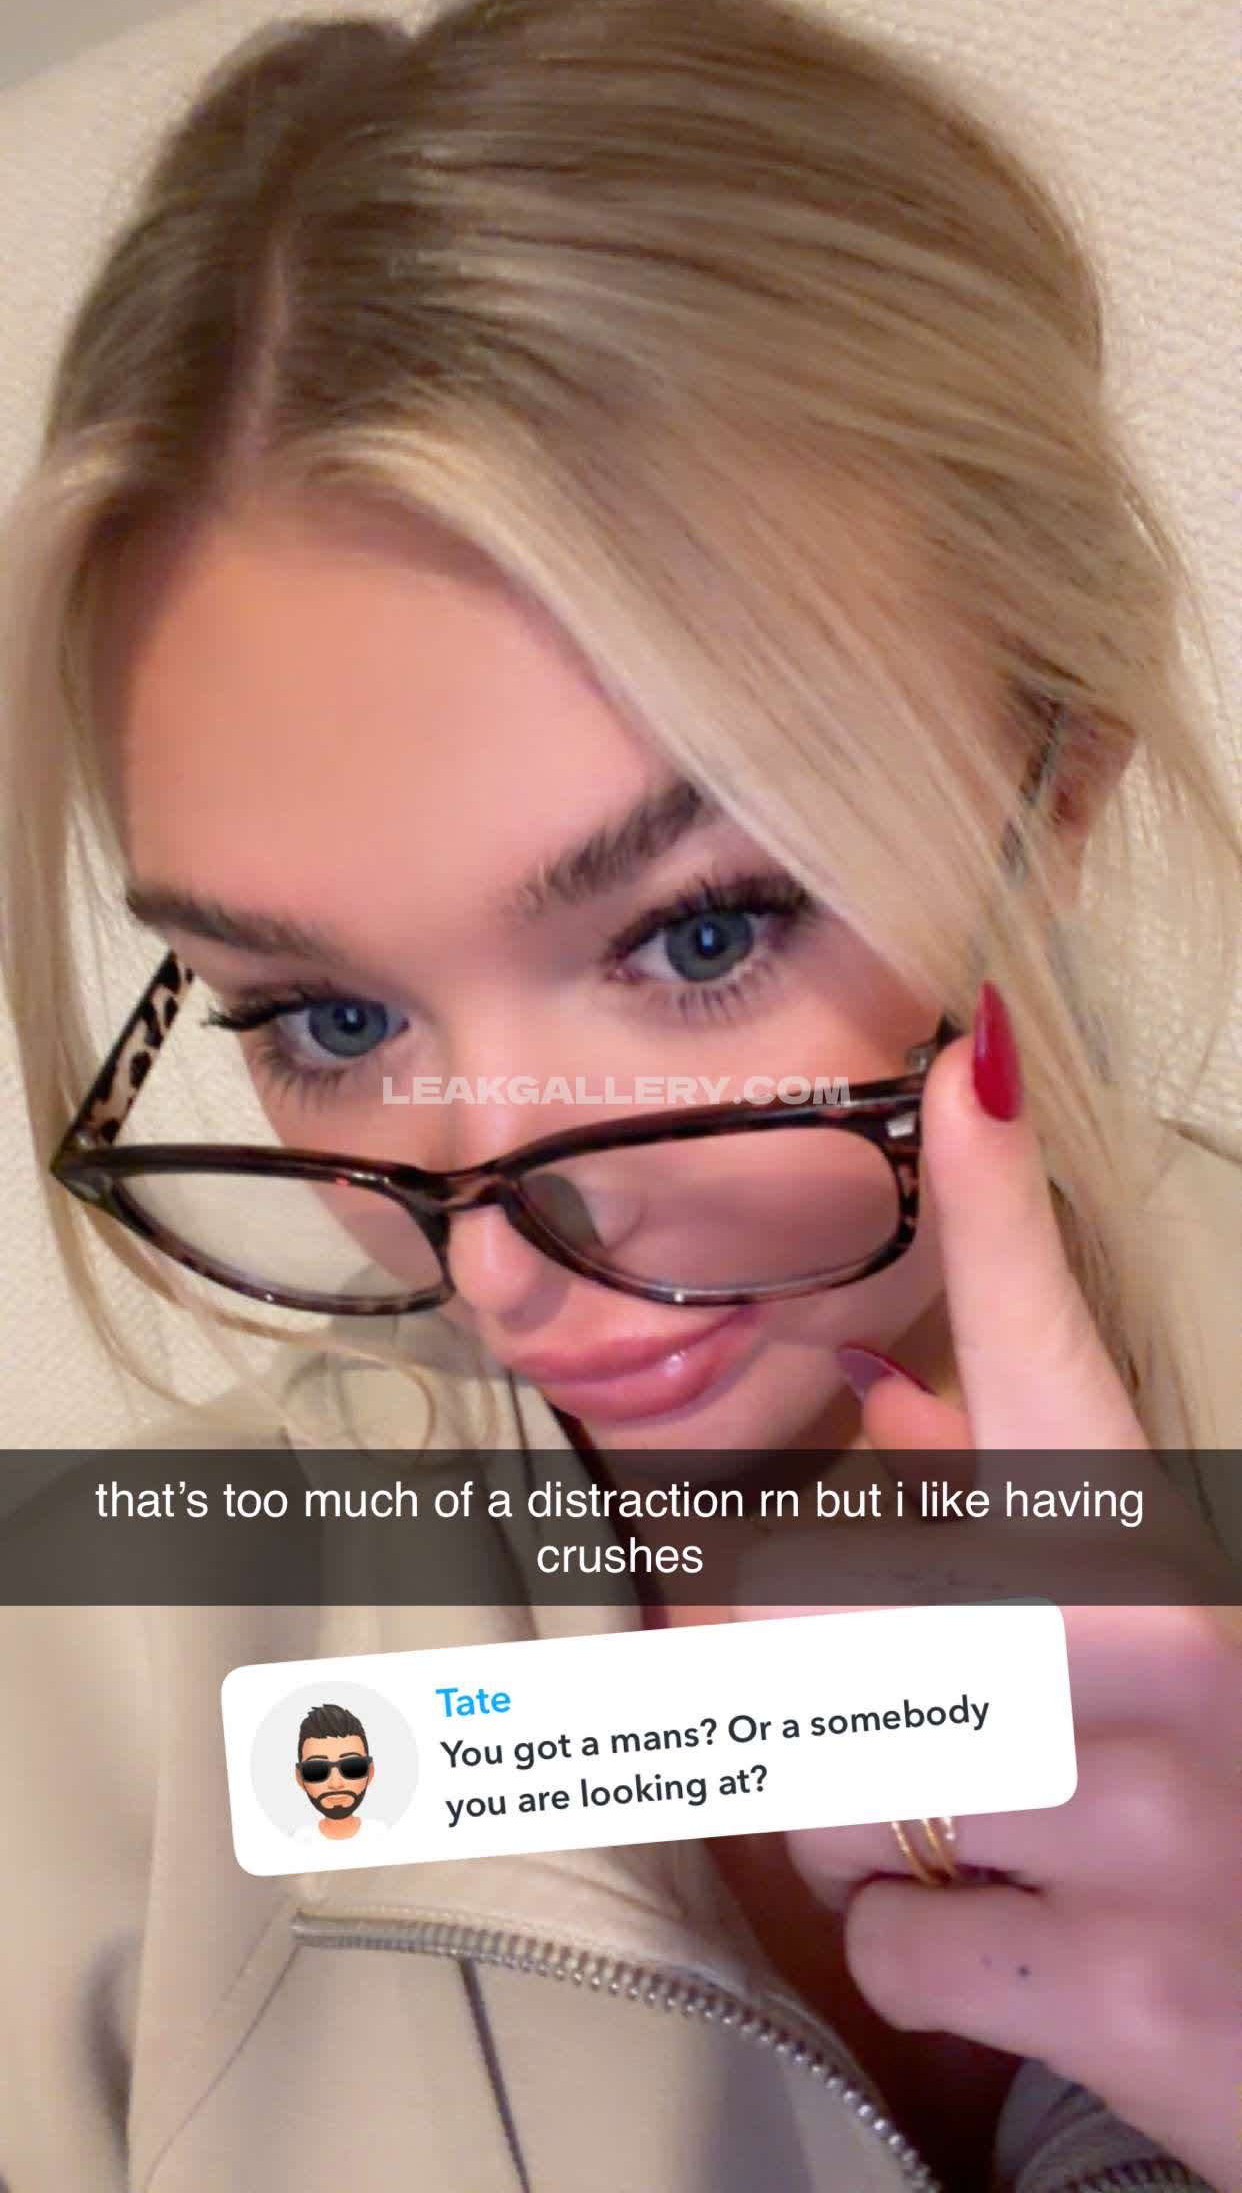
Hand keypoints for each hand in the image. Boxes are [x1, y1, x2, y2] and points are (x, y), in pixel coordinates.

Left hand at [731, 985, 1241, 2187]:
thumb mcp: (1166, 1646)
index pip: (1062, 1351)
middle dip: (796, 1676)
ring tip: (986, 1850)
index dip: (1001, 1207)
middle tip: (891, 1726)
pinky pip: (882, 1950)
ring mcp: (1144, 1827)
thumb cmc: (1228, 1803)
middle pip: (814, 1611)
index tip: (966, 1068)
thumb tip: (875, 1380)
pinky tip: (1026, 1955)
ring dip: (861, 1829)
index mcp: (1170, 1565)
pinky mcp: (1126, 1995)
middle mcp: (1160, 1665)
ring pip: (825, 1792)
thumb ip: (1020, 1517)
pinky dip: (917, 1960)